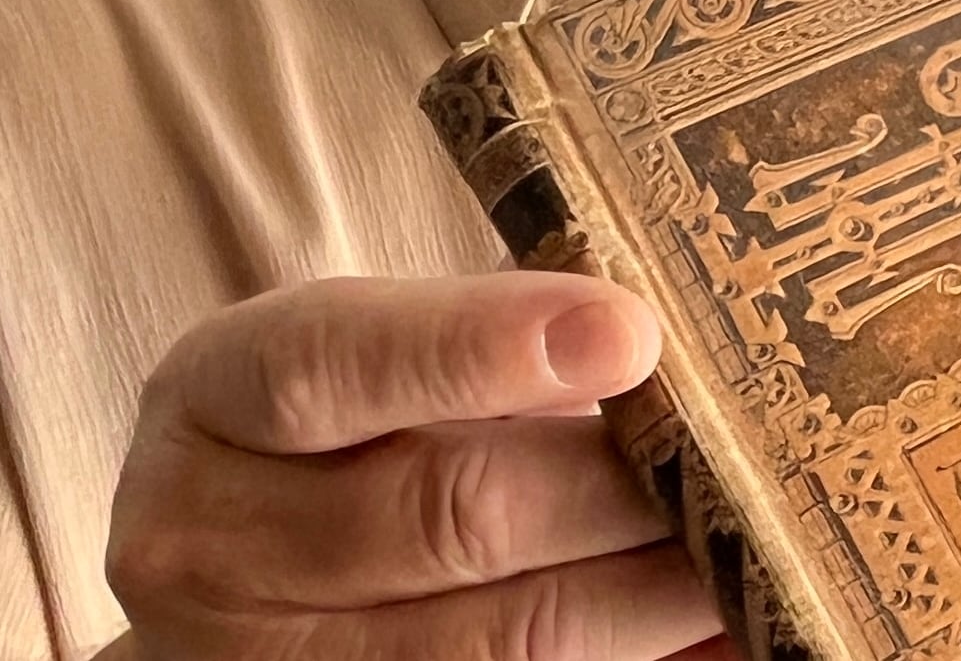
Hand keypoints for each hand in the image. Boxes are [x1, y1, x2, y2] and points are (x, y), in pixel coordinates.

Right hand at [102, 272, 727, 660]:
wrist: (250, 575)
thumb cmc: (359, 431)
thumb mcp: (383, 353)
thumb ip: (496, 341)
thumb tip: (661, 338)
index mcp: (215, 399)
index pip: (331, 366)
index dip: (482, 347)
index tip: (630, 332)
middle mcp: (207, 543)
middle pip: (444, 514)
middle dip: (620, 490)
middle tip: (753, 462)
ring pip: (492, 643)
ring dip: (645, 601)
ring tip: (752, 556)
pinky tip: (717, 635)